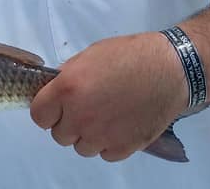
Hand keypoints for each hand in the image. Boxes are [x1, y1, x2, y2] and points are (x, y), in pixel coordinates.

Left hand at [29, 32, 188, 161]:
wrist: (170, 70)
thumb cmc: (130, 55)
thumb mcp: (90, 56)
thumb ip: (68, 76)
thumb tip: (56, 90)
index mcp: (68, 90)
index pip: (39, 115)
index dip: (47, 110)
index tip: (56, 105)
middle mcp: (81, 116)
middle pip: (59, 135)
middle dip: (67, 122)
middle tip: (85, 107)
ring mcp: (102, 136)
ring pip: (81, 147)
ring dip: (87, 135)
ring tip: (105, 115)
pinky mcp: (123, 148)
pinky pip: (104, 154)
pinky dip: (108, 143)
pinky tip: (119, 124)